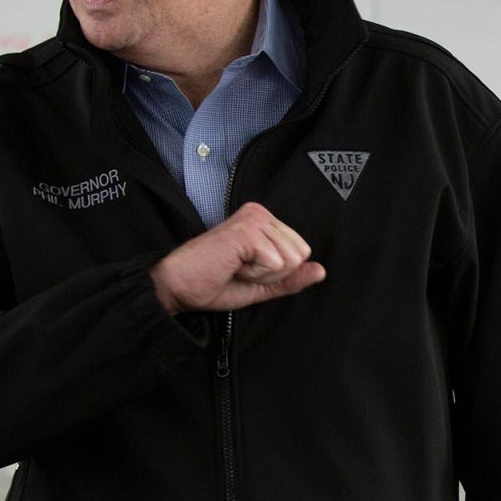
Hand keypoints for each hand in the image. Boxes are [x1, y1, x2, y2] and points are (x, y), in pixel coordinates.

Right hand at [150, 202, 325, 313]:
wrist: (179, 287)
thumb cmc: (212, 283)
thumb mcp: (260, 284)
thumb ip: (291, 278)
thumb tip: (320, 270)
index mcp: (264, 220)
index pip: (302, 251)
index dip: (276, 271)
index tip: (246, 268)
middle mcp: (260, 213)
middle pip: (300, 254)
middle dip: (272, 272)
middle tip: (240, 269)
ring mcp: (254, 219)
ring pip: (290, 259)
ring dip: (262, 273)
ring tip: (234, 266)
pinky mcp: (247, 231)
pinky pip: (275, 262)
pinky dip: (254, 273)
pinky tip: (231, 265)